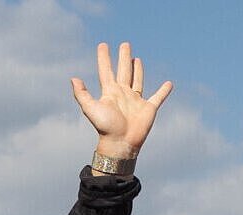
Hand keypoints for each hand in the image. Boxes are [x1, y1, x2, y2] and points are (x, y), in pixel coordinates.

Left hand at [72, 41, 171, 160]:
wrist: (120, 143)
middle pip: (123, 71)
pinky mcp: (149, 108)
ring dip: (138, 70)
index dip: (103, 58)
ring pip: (137, 80)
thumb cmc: (105, 127)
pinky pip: (158, 97)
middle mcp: (123, 94)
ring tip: (137, 59)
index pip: (106, 71)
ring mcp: (136, 100)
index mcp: (110, 92)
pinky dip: (164, 91)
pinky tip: (169, 84)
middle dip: (123, 58)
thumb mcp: (91, 108)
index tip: (102, 45)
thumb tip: (73, 78)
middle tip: (125, 45)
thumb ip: (82, 94)